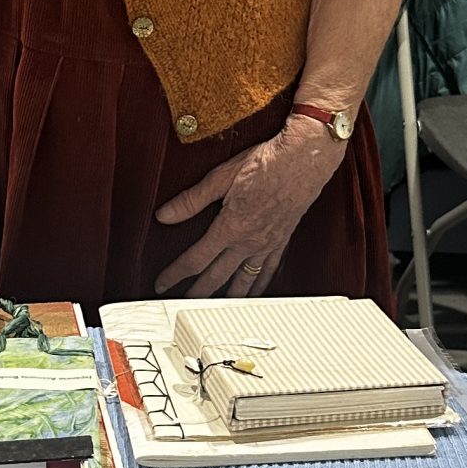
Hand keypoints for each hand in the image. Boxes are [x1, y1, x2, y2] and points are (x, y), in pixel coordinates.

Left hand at [153, 117, 344, 295]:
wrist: (303, 160)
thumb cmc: (266, 163)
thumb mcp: (221, 177)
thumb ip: (191, 200)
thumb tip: (165, 214)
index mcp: (230, 227)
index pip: (195, 259)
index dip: (175, 274)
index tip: (163, 282)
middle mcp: (249, 242)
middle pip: (216, 277)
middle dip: (196, 293)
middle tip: (181, 302)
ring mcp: (267, 244)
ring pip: (244, 280)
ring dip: (227, 298)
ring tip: (215, 308)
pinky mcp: (282, 240)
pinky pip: (269, 270)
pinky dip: (259, 285)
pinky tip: (254, 292)